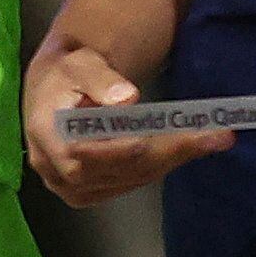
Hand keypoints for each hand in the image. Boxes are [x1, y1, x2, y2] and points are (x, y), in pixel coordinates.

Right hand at [23, 29, 230, 206]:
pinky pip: (130, 183)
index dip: (114, 151)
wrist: (57, 91)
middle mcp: (53, 168)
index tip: (147, 140)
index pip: (78, 155)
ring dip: (171, 159)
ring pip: (128, 179)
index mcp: (44, 134)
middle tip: (211, 136)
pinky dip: (161, 165)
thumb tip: (126, 99)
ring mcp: (71, 186)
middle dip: (164, 152)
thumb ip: (100, 79)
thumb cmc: (68, 72)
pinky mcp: (89, 192)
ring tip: (211, 138)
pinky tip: (186, 148)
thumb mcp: (80, 63)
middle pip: (113, 171)